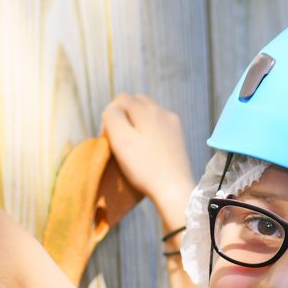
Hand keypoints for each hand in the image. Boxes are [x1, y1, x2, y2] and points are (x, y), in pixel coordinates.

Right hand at [99, 93, 194, 218]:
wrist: (174, 189)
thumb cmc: (144, 166)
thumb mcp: (121, 140)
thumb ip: (112, 117)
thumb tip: (112, 108)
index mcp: (147, 110)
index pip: (121, 99)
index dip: (111, 115)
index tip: (109, 137)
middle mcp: (162, 111)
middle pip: (136, 102)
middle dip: (124, 116)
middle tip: (119, 138)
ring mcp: (173, 124)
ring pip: (148, 113)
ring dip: (137, 123)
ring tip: (133, 145)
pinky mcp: (178, 137)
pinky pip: (159, 125)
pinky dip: (149, 131)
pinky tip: (147, 149)